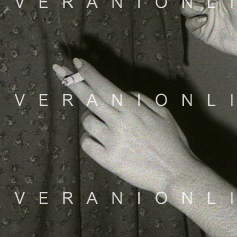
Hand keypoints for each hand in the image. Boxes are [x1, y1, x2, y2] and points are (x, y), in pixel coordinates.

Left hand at [53, 59, 197, 194]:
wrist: (176, 174)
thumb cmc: (172, 143)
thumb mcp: (163, 113)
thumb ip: (141, 99)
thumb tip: (124, 92)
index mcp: (132, 109)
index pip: (104, 86)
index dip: (88, 73)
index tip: (77, 62)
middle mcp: (119, 123)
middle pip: (88, 98)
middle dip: (72, 81)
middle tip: (61, 71)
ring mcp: (112, 142)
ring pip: (86, 122)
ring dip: (90, 119)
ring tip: (105, 125)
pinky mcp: (108, 160)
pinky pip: (86, 144)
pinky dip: (89, 139)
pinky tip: (100, 141)